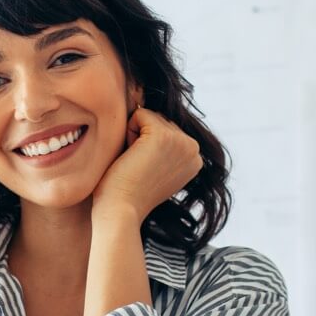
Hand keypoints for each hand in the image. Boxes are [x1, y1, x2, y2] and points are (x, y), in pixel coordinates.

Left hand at [91, 107, 202, 221]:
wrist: (120, 210)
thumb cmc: (128, 191)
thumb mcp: (155, 166)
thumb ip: (163, 146)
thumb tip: (146, 105)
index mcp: (194, 157)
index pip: (166, 129)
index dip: (148, 147)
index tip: (146, 171)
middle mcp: (194, 148)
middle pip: (158, 120)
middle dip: (141, 139)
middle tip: (138, 168)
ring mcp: (181, 141)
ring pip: (149, 117)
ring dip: (133, 137)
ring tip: (135, 164)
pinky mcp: (163, 136)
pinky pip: (138, 114)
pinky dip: (127, 132)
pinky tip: (130, 157)